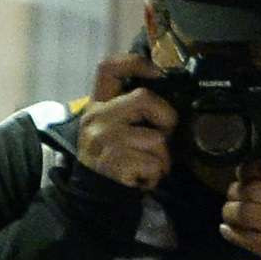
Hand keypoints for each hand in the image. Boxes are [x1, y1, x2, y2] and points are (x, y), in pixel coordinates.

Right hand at [71, 56, 174, 191]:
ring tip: (149, 165)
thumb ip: (129, 109)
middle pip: (144, 98)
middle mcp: (97, 117)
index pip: (108, 68)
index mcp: (96, 105)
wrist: (94, 196)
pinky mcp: (115, 161)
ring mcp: (105, 139)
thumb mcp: (110, 128)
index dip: (135, 63)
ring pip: (157, 138)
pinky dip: (156, 174)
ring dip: (163, 157)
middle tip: (163, 137)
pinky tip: (143, 178)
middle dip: (166, 118)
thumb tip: (166, 92)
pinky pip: (154, 162)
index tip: (157, 71)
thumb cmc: (112, 160)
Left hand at [221, 153, 260, 259]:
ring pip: (247, 213)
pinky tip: (228, 229)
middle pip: (255, 189)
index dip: (250, 168)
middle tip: (233, 194)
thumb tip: (253, 160)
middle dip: (236, 191)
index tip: (243, 174)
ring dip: (231, 211)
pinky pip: (249, 238)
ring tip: (230, 211)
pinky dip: (233, 233)